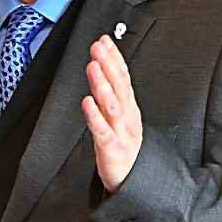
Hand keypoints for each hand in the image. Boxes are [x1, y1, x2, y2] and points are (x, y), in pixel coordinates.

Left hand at [83, 35, 142, 192]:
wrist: (134, 180)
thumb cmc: (123, 146)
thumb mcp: (121, 117)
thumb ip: (113, 94)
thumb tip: (103, 68)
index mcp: (129, 107)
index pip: (123, 78)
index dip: (114, 58)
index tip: (105, 41)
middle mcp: (127, 117)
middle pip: (119, 87)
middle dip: (108, 65)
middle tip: (98, 47)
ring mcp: (120, 132)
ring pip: (112, 106)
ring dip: (102, 85)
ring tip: (93, 67)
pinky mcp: (111, 148)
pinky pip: (102, 131)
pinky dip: (95, 116)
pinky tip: (87, 103)